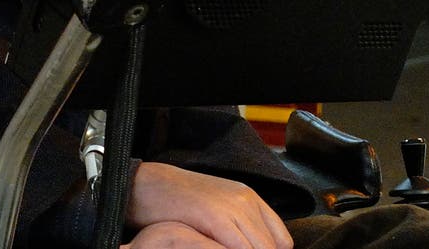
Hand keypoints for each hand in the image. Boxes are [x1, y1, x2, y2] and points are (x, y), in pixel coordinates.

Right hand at [127, 161, 291, 248]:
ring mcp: (232, 206)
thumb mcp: (216, 212)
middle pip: (273, 248)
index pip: (282, 240)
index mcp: (250, 199)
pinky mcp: (215, 216)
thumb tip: (252, 248)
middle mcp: (246, 200)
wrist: (146, 185)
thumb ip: (238, 229)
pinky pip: (239, 247)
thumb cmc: (177, 205)